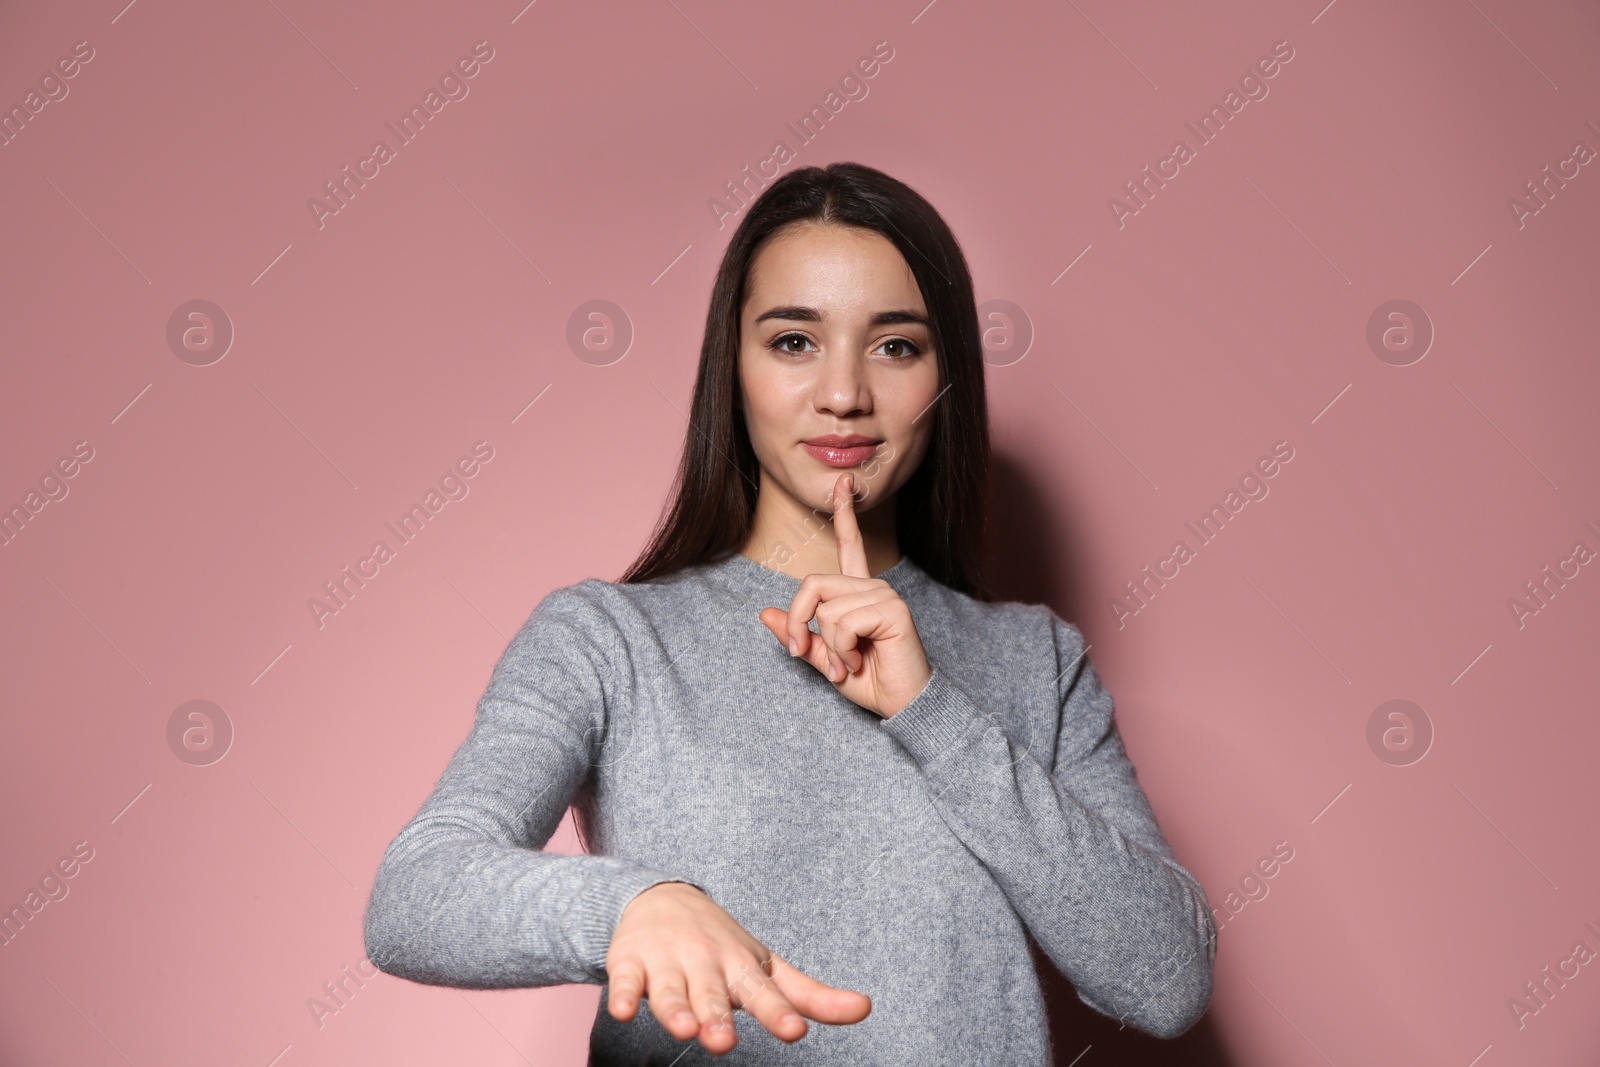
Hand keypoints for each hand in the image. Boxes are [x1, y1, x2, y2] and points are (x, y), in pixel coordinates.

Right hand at [605, 881, 871, 1053]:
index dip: (778, 1012)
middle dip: (717, 1017)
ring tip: (684, 1028)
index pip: (763, 992)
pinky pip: (624, 980)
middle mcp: (705, 962)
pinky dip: (622, 994)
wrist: (660, 897)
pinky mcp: (630, 962)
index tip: (795, 1031)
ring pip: (670, 990)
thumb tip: (866, 1008)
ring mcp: (666, 961)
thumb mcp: (765, 966)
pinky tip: (622, 1010)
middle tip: (724, 1042)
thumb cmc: (721, 945)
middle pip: (712, 994)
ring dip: (676, 1009)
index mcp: (741, 966)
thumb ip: (809, 996)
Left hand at [759, 472, 933, 718]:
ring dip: (828, 648)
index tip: (844, 483)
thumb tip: (764, 613)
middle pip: (812, 585)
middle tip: (804, 655)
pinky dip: (841, 650)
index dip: (844, 514)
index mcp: (858, 593)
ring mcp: (885, 595)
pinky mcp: (893, 610)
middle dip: (798, 624)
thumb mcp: (823, 659)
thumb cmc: (869, 681)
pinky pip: (843, 623)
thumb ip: (797, 635)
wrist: (902, 704)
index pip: (850, 546)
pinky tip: (859, 661)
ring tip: (847, 664)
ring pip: (826, 610)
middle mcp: (873, 587)